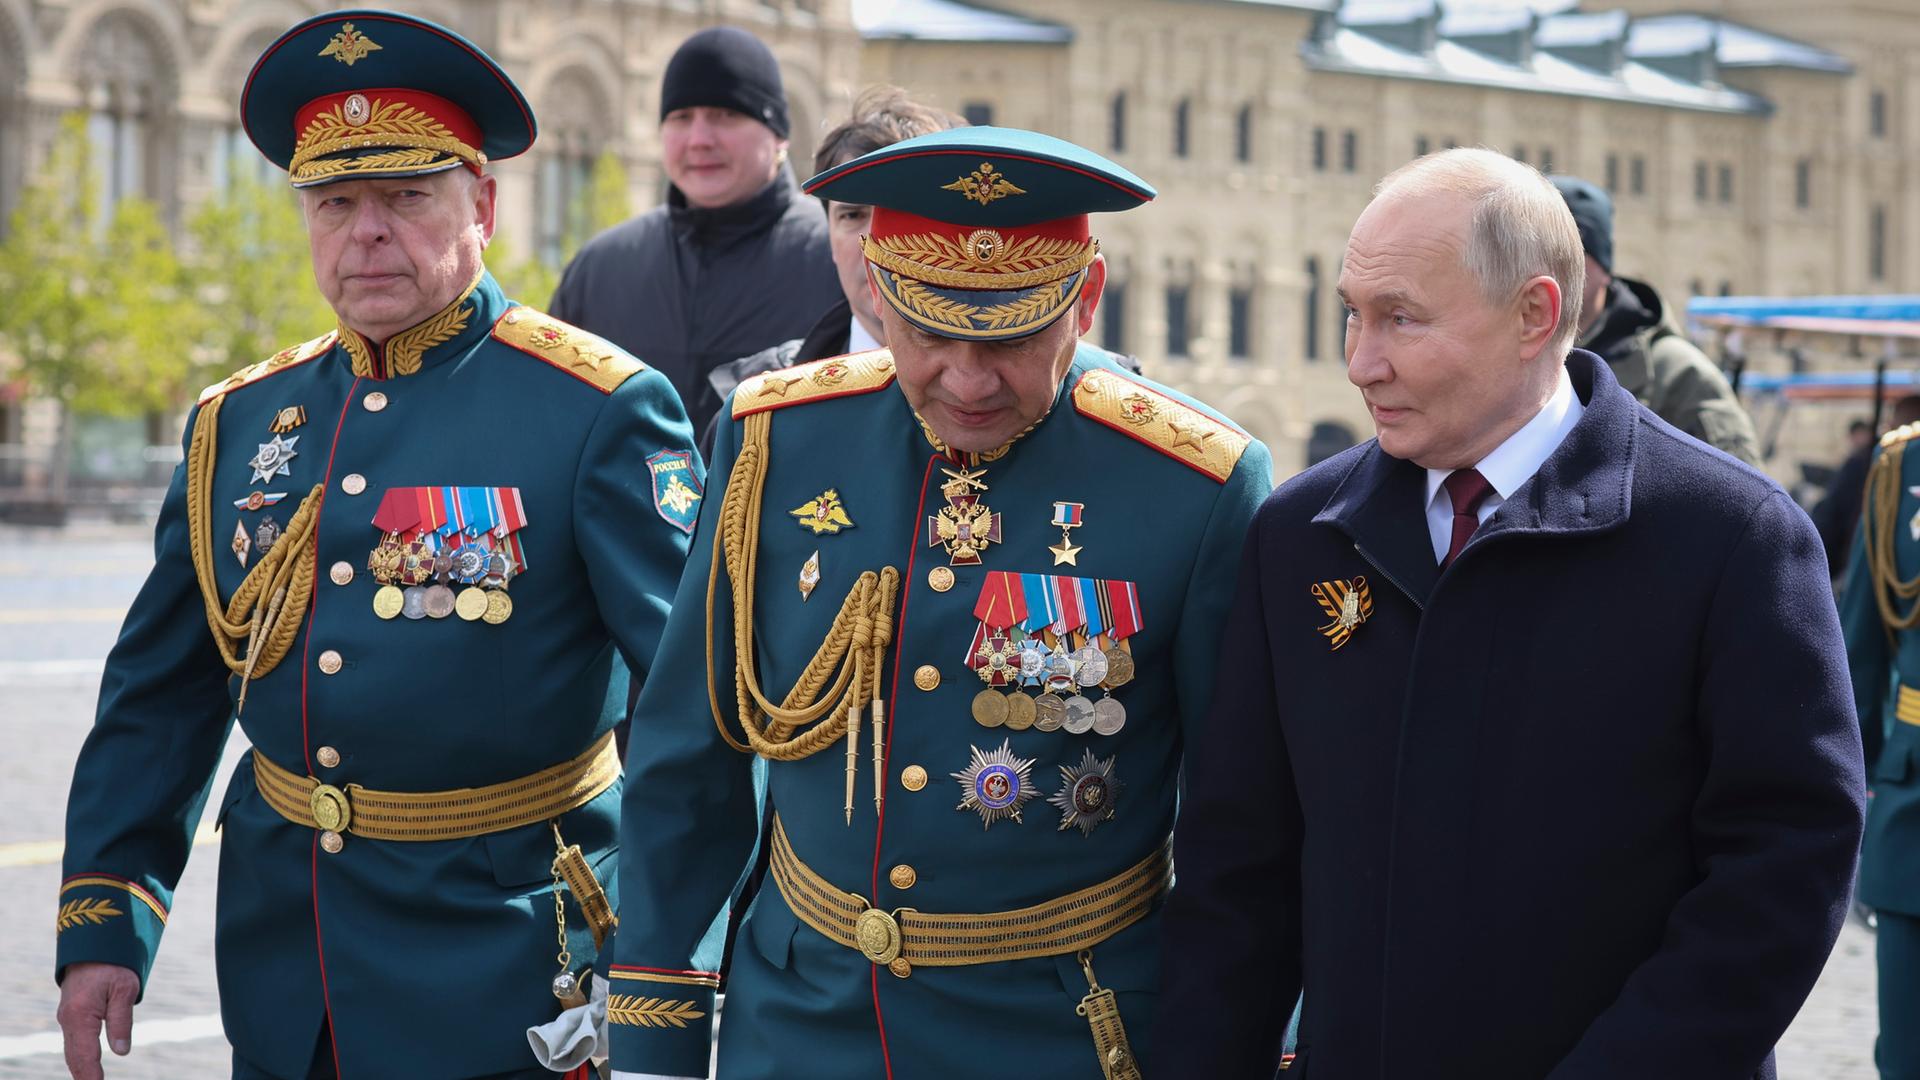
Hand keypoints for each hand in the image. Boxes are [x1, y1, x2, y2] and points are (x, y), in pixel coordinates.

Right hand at [57, 963, 138, 1079]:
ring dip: (80, 1069)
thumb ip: (122, 1020)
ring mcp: (67, 1018)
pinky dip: (78, 1058)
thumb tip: (121, 1051)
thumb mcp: (125, 989)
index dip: (91, 1074)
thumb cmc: (113, 965)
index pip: (86, 1053)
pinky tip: (86, 1069)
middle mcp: (68, 1019)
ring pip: (71, 1051)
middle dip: (84, 1076)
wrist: (93, 945)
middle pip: (74, 1057)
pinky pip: (73, 1042)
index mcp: (80, 1014)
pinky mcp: (70, 1015)